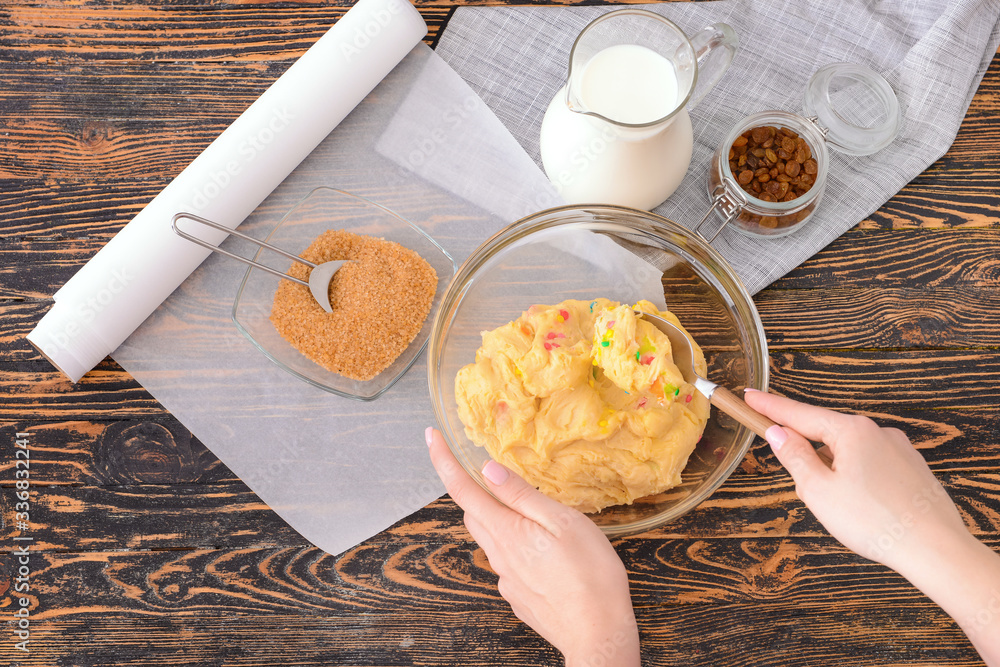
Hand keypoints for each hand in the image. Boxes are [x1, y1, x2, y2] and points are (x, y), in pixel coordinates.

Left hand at [425, 427, 639, 666]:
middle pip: (474, 514)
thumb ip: (522, 495)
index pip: (462, 489)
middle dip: (475, 491)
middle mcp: (498, 555)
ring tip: (536, 518)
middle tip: (494, 476)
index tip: (431, 436)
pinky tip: (549, 554)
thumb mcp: (562, 522)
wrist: (598, 635)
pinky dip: (519, 548)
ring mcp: (507, 579)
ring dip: (500, 520)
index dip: (444, 459)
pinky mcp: (519, 596)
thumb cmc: (590, 575)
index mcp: (505, 531)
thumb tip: (487, 469)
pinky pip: (510, 563)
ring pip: (491, 539)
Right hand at [743, 389, 965, 571]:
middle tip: (807, 491)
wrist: (934, 549)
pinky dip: (858, 482)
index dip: (769, 407)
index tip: (749, 396)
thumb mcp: (818, 491)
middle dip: (808, 458)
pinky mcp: (911, 469)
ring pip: (848, 454)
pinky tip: (863, 510)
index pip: (799, 414)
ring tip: (842, 512)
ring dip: (833, 474)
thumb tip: (778, 433)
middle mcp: (877, 432)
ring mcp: (898, 449)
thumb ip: (795, 457)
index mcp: (851, 431)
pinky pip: (871, 466)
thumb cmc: (875, 522)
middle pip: (824, 435)